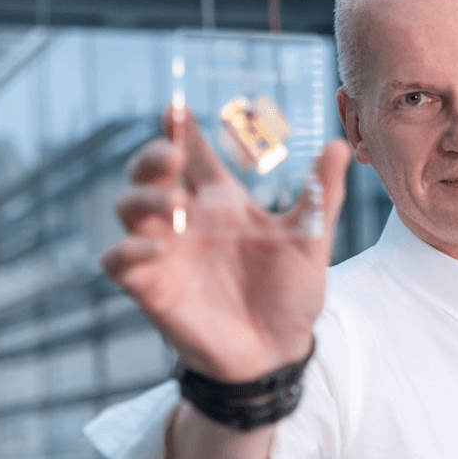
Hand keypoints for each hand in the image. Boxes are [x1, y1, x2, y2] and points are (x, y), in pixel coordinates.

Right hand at [100, 104, 352, 381]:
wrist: (282, 351)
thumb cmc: (293, 293)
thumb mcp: (311, 241)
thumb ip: (321, 195)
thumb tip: (339, 145)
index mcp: (224, 203)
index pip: (194, 153)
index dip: (180, 127)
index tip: (175, 107)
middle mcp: (190, 220)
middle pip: (150, 171)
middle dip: (152, 155)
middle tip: (171, 154)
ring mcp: (168, 252)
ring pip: (128, 207)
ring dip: (143, 197)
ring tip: (175, 203)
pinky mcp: (153, 287)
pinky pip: (118, 261)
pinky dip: (127, 249)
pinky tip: (156, 248)